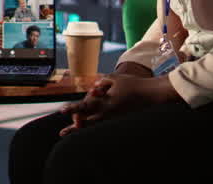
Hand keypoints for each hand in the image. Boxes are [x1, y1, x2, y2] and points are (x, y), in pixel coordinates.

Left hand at [57, 75, 176, 135]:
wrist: (151, 95)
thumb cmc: (133, 84)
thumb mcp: (114, 79)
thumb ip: (100, 84)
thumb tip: (92, 90)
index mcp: (106, 103)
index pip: (85, 106)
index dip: (72, 108)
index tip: (61, 111)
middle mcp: (109, 113)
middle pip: (87, 123)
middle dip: (74, 128)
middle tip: (62, 133)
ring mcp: (115, 118)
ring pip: (95, 126)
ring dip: (83, 129)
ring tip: (72, 132)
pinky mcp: (120, 120)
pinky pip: (104, 125)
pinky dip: (95, 126)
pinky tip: (90, 126)